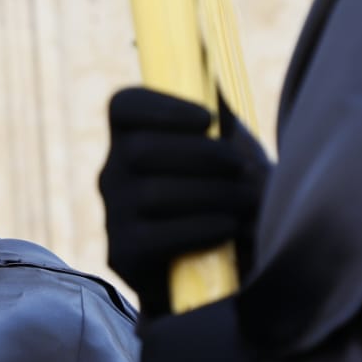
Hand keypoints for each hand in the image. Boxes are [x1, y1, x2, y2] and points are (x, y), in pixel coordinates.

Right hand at [98, 87, 269, 316]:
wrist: (219, 272)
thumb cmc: (226, 202)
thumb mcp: (229, 156)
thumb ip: (222, 126)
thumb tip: (218, 89)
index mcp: (133, 138)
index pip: (124, 106)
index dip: (163, 107)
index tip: (208, 120)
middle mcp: (113, 174)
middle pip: (140, 150)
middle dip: (202, 157)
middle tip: (243, 169)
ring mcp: (112, 215)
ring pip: (151, 193)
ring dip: (211, 195)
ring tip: (248, 203)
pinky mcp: (122, 254)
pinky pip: (154, 237)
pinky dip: (200, 229)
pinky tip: (228, 229)